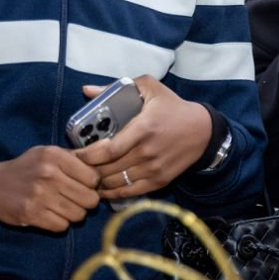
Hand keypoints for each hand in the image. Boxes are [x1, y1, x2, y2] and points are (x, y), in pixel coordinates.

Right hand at [0, 146, 100, 231]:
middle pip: (90, 199)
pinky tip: (49, 214)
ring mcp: (39, 195)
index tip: (81, 184)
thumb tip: (110, 146)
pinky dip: (59, 223)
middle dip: (85, 202)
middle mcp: (48, 174)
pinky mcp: (31, 214)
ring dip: (73, 214)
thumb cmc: (27, 168)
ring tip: (60, 206)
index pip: (94, 178)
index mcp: (55, 156)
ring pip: (78, 215)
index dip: (91, 184)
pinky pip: (62, 226)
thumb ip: (81, 154)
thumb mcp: (50, 154)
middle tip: (73, 198)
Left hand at [75, 76, 212, 198]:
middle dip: (87, 170)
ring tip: (86, 177)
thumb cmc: (173, 107)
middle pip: (108, 169)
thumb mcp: (149, 88)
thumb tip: (86, 90)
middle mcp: (147, 152)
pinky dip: (112, 192)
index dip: (87, 156)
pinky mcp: (159, 181)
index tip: (75, 154)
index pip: (108, 150)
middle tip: (74, 167)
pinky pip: (130, 192)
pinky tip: (103, 188)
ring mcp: (154, 169)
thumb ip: (116, 87)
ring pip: (116, 183)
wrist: (203, 131)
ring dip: (98, 182)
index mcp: (142, 129)